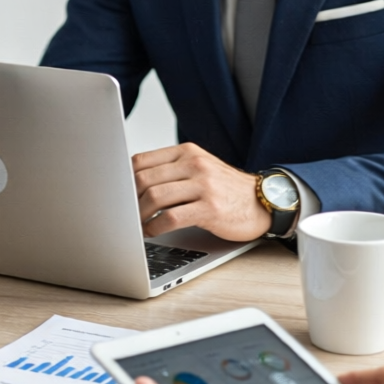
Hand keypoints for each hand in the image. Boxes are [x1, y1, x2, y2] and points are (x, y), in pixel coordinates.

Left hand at [133, 143, 268, 241]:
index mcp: (186, 152)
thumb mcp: (199, 168)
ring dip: (139, 215)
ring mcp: (203, 185)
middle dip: (129, 200)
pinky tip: (152, 231)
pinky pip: (171, 218)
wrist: (263, 202)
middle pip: (144, 179)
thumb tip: (131, 182)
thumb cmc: (226, 189)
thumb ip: (171, 170)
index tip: (120, 194)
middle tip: (124, 213)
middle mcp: (194, 164)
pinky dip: (155, 227)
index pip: (141, 160)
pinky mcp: (210, 208)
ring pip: (155, 197)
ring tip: (136, 224)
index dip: (125, 179)